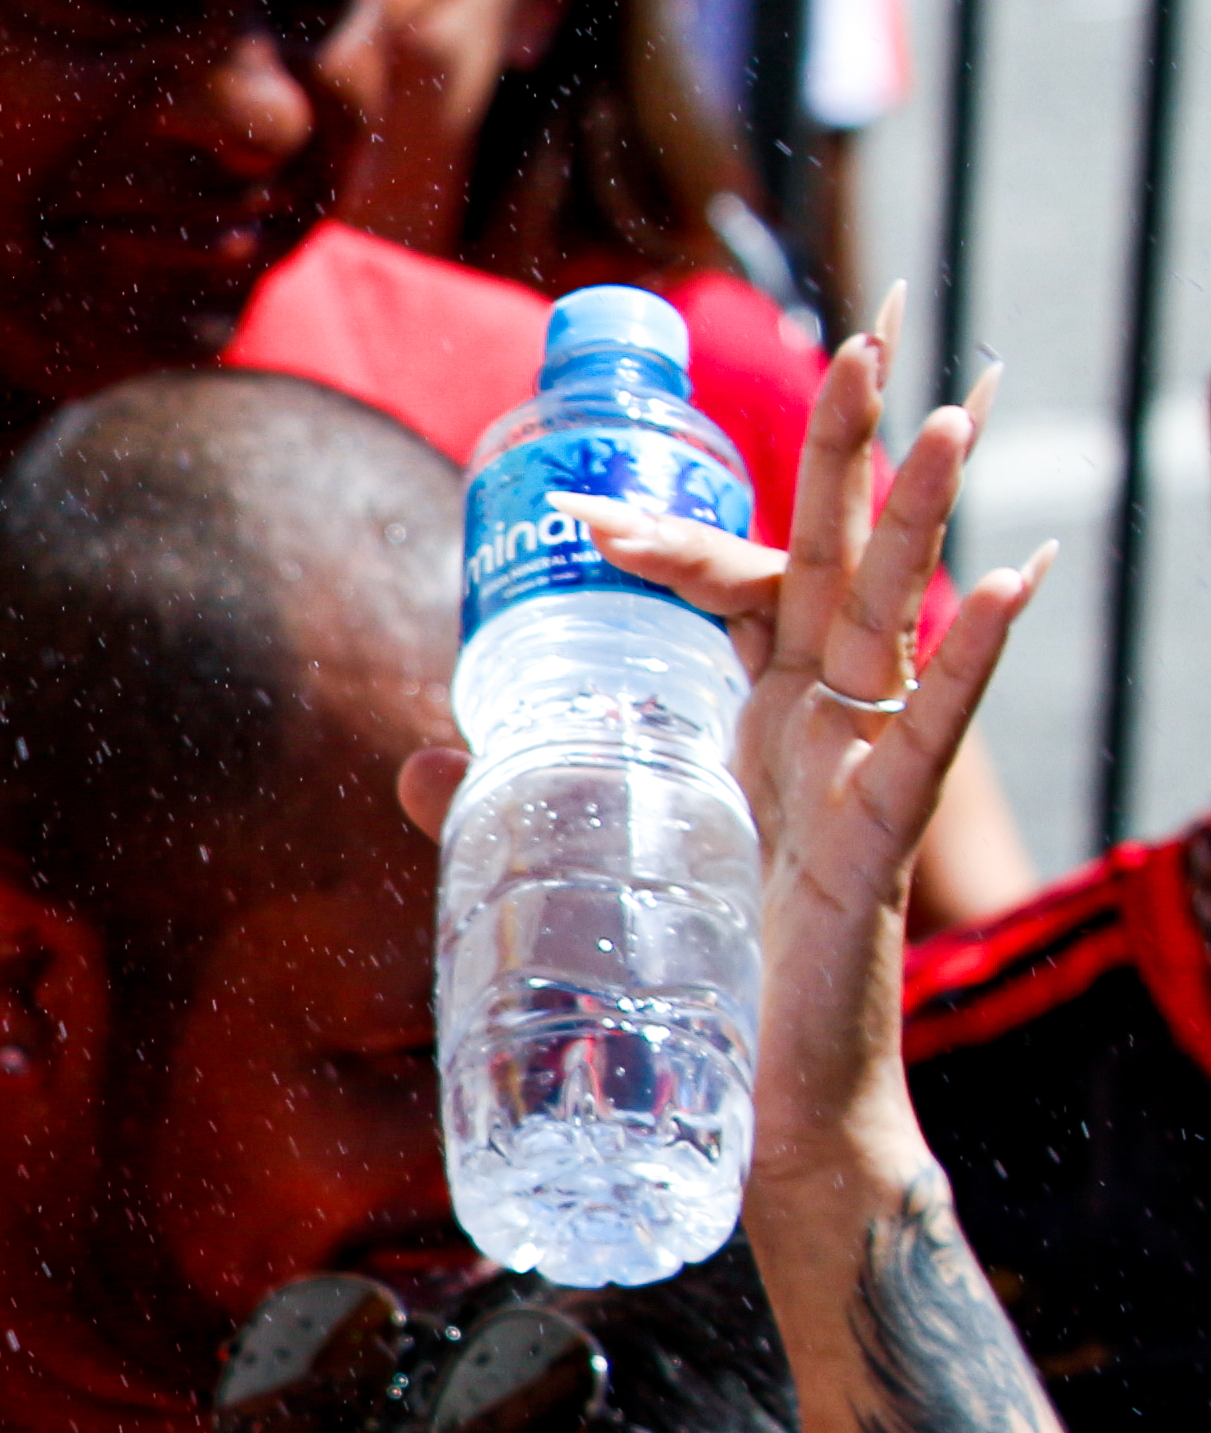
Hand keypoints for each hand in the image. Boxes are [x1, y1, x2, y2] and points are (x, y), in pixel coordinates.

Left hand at [545, 298, 1050, 1192]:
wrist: (755, 1106)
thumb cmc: (693, 979)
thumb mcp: (595, 867)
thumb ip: (514, 810)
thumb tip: (421, 760)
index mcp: (750, 716)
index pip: (725, 587)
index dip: (663, 541)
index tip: (578, 518)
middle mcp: (816, 720)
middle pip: (830, 554)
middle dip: (853, 444)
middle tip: (876, 326)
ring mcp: (857, 765)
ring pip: (893, 610)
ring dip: (920, 509)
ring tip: (953, 408)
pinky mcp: (878, 832)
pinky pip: (934, 727)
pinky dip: (971, 653)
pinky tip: (1009, 581)